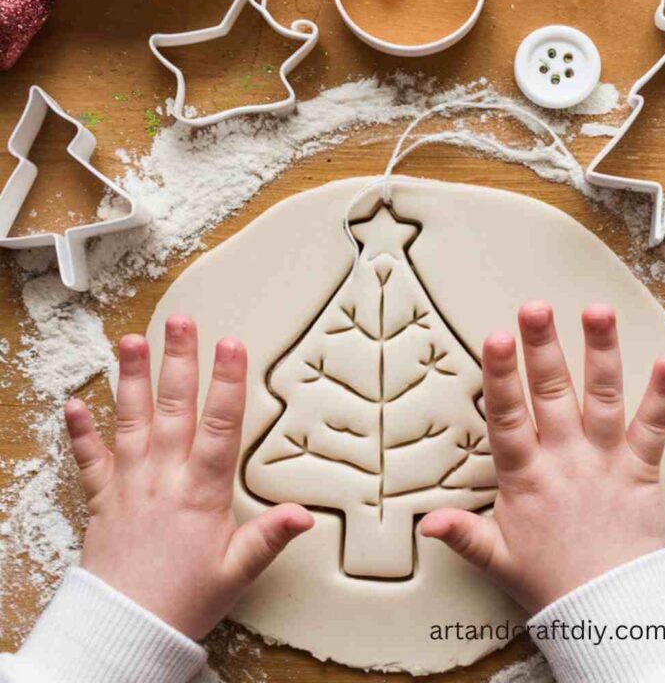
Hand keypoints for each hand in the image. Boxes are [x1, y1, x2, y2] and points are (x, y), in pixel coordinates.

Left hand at [65, 316, 312, 639]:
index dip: (228, 383)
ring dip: (130, 380)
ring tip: (130, 342)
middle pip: (174, 409)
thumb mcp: (237, 571)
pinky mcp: (101, 498)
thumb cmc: (184, 599)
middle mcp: (163, 478)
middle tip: (182, 322)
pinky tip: (73, 404)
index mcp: (200, 492)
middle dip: (179, 362)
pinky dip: (80, 433)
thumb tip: (304, 514)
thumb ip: (269, 537)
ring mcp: (129, 483)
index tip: (232, 345)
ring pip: (131, 421)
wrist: (126, 629)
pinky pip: (89, 460)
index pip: (220, 426)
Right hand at [421, 301, 664, 614]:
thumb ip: (463, 532)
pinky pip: (654, 428)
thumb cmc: (550, 580)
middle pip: (552, 394)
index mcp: (526, 476)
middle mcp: (566, 460)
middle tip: (535, 308)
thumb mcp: (496, 557)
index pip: (508, 416)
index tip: (495, 337)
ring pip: (602, 398)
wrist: (609, 612)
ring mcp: (605, 461)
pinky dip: (664, 394)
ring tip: (597, 311)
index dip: (501, 375)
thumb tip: (425, 521)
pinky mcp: (640, 470)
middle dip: (542, 347)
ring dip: (600, 353)